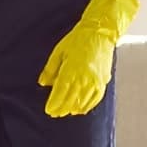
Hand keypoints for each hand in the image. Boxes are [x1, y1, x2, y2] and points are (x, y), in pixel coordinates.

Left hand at [38, 0, 139, 117]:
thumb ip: (50, 69)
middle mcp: (84, 79)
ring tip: (66, 112)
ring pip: (83, 102)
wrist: (100, 33)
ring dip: (73, 108)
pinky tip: (81, 108)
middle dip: (62, 108)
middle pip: (70, 100)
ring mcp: (95, 81)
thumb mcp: (59, 51)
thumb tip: (43, 83)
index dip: (54, 103)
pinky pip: (95, 99)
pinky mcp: (103, 81)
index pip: (60, 93)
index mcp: (71, 71)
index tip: (49, 110)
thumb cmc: (77, 40)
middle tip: (55, 113)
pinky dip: (87, 105)